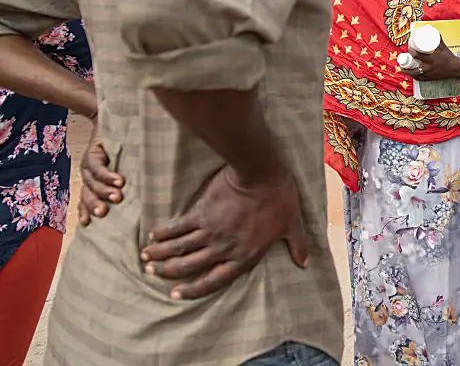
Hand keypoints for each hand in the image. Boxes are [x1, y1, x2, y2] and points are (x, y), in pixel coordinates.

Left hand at [77, 116, 124, 225]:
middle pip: (87, 192)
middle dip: (95, 203)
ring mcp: (88, 162)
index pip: (85, 198)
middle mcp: (87, 173)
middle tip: (105, 213)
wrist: (116, 121)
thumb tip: (138, 203)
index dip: (85, 210)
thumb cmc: (125, 149)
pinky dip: (108, 175)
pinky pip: (98, 166)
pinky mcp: (93, 151)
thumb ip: (123, 184)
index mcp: (91, 181)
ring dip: (104, 190)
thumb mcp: (122, 169)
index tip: (88, 224)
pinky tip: (119, 181)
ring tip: (118, 196)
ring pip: (92, 181)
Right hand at [139, 166, 308, 299]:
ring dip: (160, 255)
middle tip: (154, 274)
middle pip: (190, 267)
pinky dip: (163, 233)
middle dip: (169, 273)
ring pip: (178, 249)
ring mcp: (210, 231)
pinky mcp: (200, 213)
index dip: (194, 290)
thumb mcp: (293, 225)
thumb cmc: (280, 199)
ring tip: (147, 259)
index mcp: (244, 256)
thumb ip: (297, 245)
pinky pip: (177, 227)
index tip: (177, 293)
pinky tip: (152, 236)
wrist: (262, 174)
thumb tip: (304, 262)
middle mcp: (224, 248)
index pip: (215, 281)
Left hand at [401, 40, 458, 81]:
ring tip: (404, 68)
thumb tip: (431, 29)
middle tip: (403, 60)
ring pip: (415, 75)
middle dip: (406, 66)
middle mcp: (429, 68)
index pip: (417, 55)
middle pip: (413, 69)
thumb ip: (437, 39)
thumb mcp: (443, 47)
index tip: (409, 48)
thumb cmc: (449, 57)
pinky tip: (412, 74)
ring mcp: (429, 74)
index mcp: (431, 59)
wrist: (456, 68)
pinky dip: (415, 77)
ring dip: (408, 72)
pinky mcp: (430, 78)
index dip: (411, 51)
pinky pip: (420, 79)